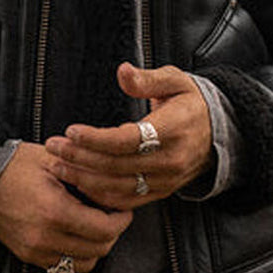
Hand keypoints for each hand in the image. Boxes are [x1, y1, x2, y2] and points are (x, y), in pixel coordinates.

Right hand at [0, 142, 131, 272]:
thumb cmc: (15, 164)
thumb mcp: (53, 160)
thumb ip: (84, 173)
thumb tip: (113, 184)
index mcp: (55, 211)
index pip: (104, 230)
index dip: (121, 221)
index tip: (124, 210)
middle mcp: (46, 237)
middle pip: (98, 249)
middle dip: (112, 233)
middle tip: (113, 216)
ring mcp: (35, 250)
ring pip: (84, 264)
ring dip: (96, 247)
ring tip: (95, 226)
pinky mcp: (27, 256)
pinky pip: (63, 267)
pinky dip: (76, 255)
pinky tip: (76, 234)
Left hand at [44, 63, 213, 210]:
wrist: (219, 132)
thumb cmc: (189, 101)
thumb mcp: (174, 80)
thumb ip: (147, 78)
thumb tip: (122, 71)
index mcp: (175, 129)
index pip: (130, 140)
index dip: (97, 138)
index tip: (71, 130)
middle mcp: (171, 160)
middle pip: (117, 165)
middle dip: (80, 158)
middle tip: (53, 146)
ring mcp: (166, 180)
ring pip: (118, 187)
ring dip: (83, 179)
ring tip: (56, 165)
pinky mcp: (161, 192)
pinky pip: (126, 200)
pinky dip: (99, 195)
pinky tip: (78, 183)